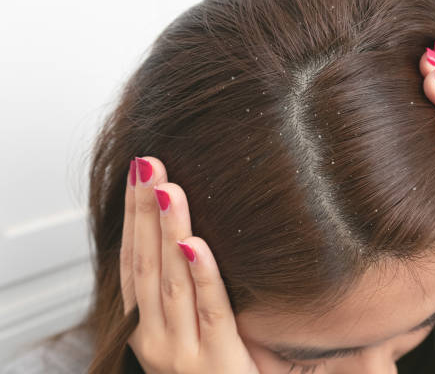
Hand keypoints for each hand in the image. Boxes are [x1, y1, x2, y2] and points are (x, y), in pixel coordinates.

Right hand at [119, 156, 259, 373]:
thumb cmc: (217, 370)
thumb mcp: (189, 328)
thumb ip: (187, 290)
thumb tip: (190, 234)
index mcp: (146, 327)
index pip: (133, 261)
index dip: (132, 217)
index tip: (139, 174)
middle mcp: (155, 339)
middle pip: (145, 264)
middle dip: (144, 212)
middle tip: (148, 164)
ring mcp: (182, 354)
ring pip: (171, 283)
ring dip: (168, 233)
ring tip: (167, 189)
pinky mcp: (218, 363)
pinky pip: (211, 313)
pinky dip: (202, 277)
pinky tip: (195, 245)